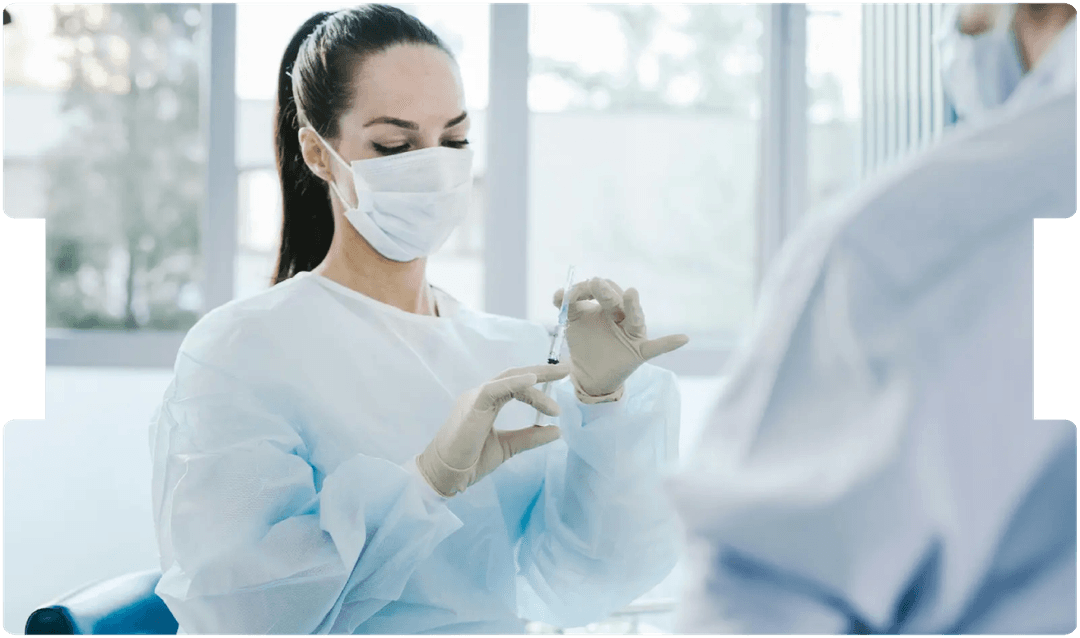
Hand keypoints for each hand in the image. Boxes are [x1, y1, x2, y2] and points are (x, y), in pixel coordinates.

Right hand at [416, 363, 570, 496]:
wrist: (446, 475)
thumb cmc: (470, 461)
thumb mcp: (508, 447)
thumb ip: (530, 437)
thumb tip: (557, 431)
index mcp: (488, 402)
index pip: (517, 385)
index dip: (540, 382)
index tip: (563, 383)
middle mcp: (482, 395)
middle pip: (515, 375)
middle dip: (542, 370)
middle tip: (568, 368)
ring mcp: (475, 398)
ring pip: (509, 379)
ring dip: (535, 378)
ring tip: (560, 378)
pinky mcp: (472, 406)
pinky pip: (494, 389)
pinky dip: (514, 383)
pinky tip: (532, 380)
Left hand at [554, 278, 688, 400]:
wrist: (589, 373)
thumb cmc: (585, 342)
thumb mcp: (573, 322)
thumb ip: (566, 306)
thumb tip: (559, 293)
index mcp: (608, 306)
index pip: (602, 290)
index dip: (586, 290)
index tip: (569, 295)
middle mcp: (623, 316)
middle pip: (617, 301)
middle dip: (606, 293)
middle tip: (596, 283)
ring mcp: (632, 334)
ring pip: (635, 318)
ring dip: (632, 306)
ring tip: (631, 293)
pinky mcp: (639, 352)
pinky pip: (657, 348)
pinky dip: (669, 343)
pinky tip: (683, 339)